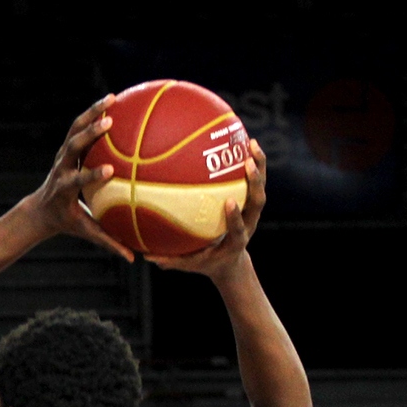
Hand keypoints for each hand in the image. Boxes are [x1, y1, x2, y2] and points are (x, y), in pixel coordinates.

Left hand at [20, 96, 133, 262]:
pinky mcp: (66, 147)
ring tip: (112, 99)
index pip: (77, 181)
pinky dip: (93, 112)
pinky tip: (113, 100)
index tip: (110, 170)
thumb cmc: (67, 221)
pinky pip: (79, 125)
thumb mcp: (85, 231)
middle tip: (108, 123)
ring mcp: (62, 156)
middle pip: (72, 147)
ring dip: (91, 113)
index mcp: (64, 189)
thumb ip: (108, 242)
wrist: (41, 208)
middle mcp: (61, 168)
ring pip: (74, 129)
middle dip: (89, 135)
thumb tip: (133, 257)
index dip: (91, 175)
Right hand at [147, 141, 267, 277]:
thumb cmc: (207, 262)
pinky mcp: (250, 203)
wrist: (230, 261)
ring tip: (251, 143)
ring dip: (259, 166)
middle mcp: (249, 224)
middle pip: (257, 202)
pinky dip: (251, 161)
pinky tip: (243, 142)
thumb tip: (146, 256)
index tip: (229, 202)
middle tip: (247, 163)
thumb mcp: (190, 264)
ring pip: (260, 187)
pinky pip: (253, 180)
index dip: (235, 216)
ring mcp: (252, 212)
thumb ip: (171, 260)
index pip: (238, 228)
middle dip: (254, 183)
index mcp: (236, 241)